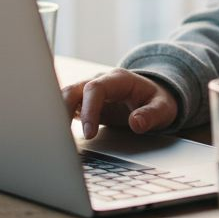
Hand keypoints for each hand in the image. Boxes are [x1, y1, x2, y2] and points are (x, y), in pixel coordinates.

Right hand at [61, 69, 177, 139]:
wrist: (152, 97)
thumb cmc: (157, 101)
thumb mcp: (163, 108)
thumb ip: (151, 115)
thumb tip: (136, 123)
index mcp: (118, 79)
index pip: (95, 89)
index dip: (89, 110)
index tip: (89, 133)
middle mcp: (100, 82)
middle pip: (73, 90)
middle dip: (63, 109)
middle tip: (61, 136)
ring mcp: (90, 92)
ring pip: (65, 97)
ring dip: (57, 114)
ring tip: (55, 137)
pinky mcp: (84, 104)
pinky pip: (66, 107)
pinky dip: (60, 119)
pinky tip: (57, 136)